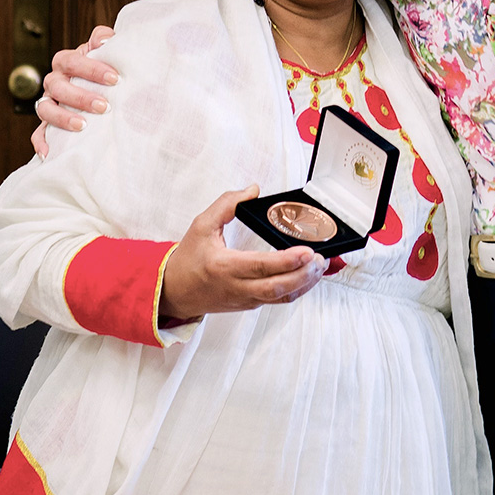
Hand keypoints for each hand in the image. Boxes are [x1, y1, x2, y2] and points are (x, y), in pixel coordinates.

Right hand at [31, 25, 117, 156]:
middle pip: (58, 86)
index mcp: (66, 62)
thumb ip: (105, 40)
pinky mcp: (48, 123)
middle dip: (81, 96)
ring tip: (82, 126)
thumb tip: (106, 39)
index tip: (115, 79)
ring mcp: (49, 102)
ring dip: (62, 117)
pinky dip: (41, 142)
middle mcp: (54, 81)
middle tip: (104, 106)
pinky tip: (49, 153)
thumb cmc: (105, 69)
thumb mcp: (106, 52)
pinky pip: (39, 133)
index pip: (73, 61)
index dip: (92, 69)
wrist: (102, 88)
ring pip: (45, 109)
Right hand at [160, 186, 326, 319]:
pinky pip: (276, 300)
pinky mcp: (249, 304)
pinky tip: (307, 276)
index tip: (307, 251)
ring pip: (280, 297)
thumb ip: (227, 204)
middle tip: (320, 260)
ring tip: (320, 267)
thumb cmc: (188, 259)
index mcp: (224, 266)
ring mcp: (244, 298)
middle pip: (276, 287)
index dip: (287, 261)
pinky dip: (296, 290)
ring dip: (304, 284)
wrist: (174, 291)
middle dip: (303, 275)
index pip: (261, 266)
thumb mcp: (202, 225)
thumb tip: (252, 191)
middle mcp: (236, 286)